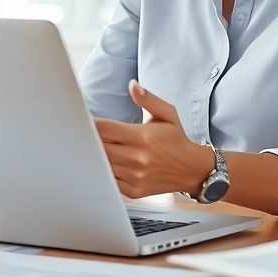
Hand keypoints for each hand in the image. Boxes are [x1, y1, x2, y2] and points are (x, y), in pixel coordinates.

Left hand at [93, 80, 215, 198]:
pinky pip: (109, 180)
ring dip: (96, 156)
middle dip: (91, 139)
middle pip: (98, 147)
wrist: (192, 169)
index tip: (85, 120)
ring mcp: (134, 176)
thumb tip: (133, 86)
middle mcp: (137, 158)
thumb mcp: (167, 114)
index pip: (104, 129)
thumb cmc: (176, 140)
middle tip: (85, 133)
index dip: (91, 123)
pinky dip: (104, 172)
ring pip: (102, 164)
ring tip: (96, 148)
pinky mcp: (133, 190)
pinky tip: (106, 163)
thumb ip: (148, 99)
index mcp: (142, 136)